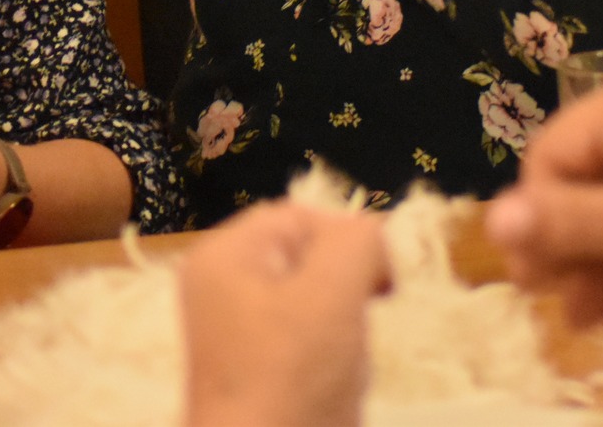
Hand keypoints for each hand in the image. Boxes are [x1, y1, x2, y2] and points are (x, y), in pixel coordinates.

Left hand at [179, 203, 388, 426]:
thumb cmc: (291, 378)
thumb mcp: (332, 292)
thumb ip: (357, 241)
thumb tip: (370, 237)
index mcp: (224, 256)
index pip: (301, 216)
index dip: (348, 240)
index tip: (381, 284)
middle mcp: (221, 289)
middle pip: (308, 258)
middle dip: (347, 289)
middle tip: (357, 325)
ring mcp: (237, 335)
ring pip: (316, 303)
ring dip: (345, 327)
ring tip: (340, 364)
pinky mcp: (259, 374)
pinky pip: (309, 343)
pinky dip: (334, 359)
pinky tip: (335, 386)